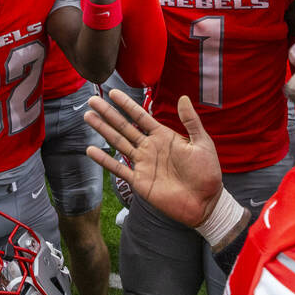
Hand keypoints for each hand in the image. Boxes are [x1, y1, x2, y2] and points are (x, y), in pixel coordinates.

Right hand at [85, 89, 223, 230]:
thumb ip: (191, 121)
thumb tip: (183, 98)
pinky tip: (91, 150)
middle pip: (124, 126)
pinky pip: (118, 169)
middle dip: (108, 113)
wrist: (206, 202)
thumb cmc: (207, 172)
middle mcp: (149, 147)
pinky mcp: (140, 181)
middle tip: (92, 100)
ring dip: (103, 130)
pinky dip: (104, 160)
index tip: (112, 93)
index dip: (127, 104)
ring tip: (88, 117)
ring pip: (118, 143)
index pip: (140, 116)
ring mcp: (143, 164)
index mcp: (163, 136)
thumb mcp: (202, 143)